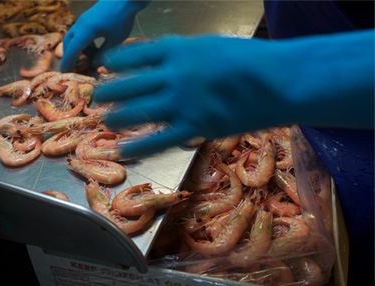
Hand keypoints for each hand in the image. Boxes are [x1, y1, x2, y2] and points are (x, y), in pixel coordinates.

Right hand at [60, 0, 150, 71]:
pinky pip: (80, 32)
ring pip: (74, 37)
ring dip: (80, 49)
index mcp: (86, 30)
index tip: (64, 72)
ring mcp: (84, 19)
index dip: (68, 62)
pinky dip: (85, 42)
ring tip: (94, 58)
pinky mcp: (88, 17)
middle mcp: (81, 24)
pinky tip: (97, 47)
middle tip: (75, 68)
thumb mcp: (115, 41)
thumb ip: (104, 55)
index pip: (73, 49)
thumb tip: (94, 65)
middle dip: (71, 56)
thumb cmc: (122, 19)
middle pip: (69, 42)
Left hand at [94, 31, 373, 157]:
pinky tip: (122, 149)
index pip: (136, 54)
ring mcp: (183, 102)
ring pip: (138, 112)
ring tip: (104, 120)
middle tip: (95, 97)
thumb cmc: (252, 59)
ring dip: (116, 116)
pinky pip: (159, 139)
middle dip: (108, 91)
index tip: (104, 67)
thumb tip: (162, 67)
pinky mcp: (196, 127)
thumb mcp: (212, 47)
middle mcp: (174, 74)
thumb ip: (185, 57)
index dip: (116, 62)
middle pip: (130, 84)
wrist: (282, 80)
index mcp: (179, 49)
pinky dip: (138, 145)